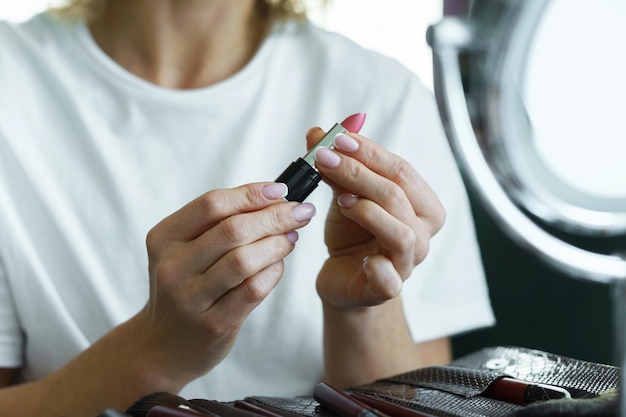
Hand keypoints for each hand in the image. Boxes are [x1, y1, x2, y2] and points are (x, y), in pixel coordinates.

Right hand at [138, 182, 315, 384]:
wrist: (163, 345)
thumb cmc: (184, 286)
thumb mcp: (184, 250)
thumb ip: (218, 223)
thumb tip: (272, 196)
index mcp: (164, 238)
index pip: (212, 204)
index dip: (251, 194)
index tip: (280, 190)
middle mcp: (172, 267)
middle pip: (233, 230)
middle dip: (275, 216)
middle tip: (301, 212)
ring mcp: (190, 298)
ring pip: (244, 260)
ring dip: (277, 243)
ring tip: (293, 237)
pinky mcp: (212, 324)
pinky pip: (252, 290)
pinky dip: (273, 272)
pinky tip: (279, 264)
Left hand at [307, 128, 445, 308]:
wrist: (346, 277)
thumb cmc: (353, 234)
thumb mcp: (345, 194)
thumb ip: (337, 166)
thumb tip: (317, 132)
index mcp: (422, 204)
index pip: (401, 170)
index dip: (369, 152)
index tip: (336, 138)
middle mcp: (422, 232)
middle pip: (397, 195)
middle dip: (358, 172)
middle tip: (324, 158)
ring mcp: (408, 262)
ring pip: (399, 233)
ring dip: (367, 212)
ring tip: (341, 201)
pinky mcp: (388, 288)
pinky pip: (391, 279)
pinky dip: (380, 268)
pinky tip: (364, 259)